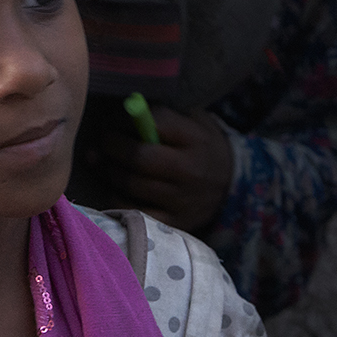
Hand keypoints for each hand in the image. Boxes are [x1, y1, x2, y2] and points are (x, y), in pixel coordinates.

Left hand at [86, 106, 232, 232]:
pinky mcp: (175, 223)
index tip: (114, 120)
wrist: (232, 185)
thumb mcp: (193, 121)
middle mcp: (190, 170)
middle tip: (104, 142)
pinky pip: (133, 210)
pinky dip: (116, 198)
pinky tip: (115, 187)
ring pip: (131, 184)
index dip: (126, 118)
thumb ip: (161, 115)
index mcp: (195, 138)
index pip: (154, 122)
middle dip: (112, 146)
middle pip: (139, 157)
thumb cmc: (201, 146)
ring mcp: (182, 200)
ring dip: (109, 170)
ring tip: (103, 162)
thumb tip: (119, 113)